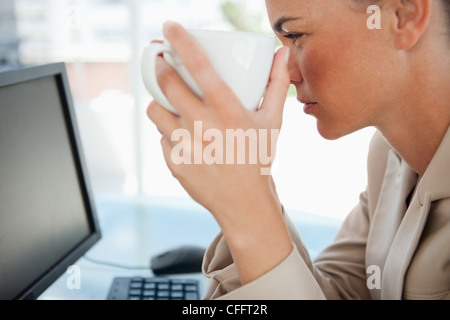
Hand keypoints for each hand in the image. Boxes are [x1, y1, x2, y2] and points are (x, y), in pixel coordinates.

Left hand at [147, 21, 292, 283]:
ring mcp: (184, 144)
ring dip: (160, 102)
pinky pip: (161, 137)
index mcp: (227, 110)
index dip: (181, 41)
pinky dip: (169, 133)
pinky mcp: (172, 161)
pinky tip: (185, 138)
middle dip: (162, 68)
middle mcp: (202, 124)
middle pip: (167, 84)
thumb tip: (281, 56)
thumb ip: (276, 85)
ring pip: (155, 110)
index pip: (199, 66)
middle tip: (164, 65)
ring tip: (173, 105)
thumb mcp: (272, 121)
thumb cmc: (259, 158)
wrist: (244, 202)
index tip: (168, 27)